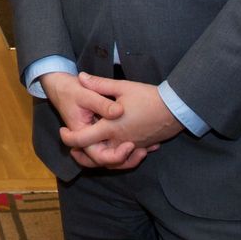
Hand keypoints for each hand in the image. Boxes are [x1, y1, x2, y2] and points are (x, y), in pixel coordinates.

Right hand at [40, 72, 143, 169]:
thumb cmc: (71, 91)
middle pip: (106, 162)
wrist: (62, 87)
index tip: (130, 144)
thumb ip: (102, 104)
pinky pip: (114, 149)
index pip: (97, 154)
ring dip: (128, 159)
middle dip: (125, 160)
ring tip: (146, 150)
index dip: (114, 155)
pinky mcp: (101, 135)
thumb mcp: (85, 94)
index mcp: (82, 133)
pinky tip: (147, 145)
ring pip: (111, 160)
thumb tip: (119, 111)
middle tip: (142, 151)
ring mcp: (94, 139)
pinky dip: (129, 151)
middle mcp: (88, 140)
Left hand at [57, 73, 180, 169]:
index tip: (63, 131)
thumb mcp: (122, 87)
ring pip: (111, 162)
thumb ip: (99, 84)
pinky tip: (114, 147)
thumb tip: (81, 77)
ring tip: (89, 148)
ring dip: (99, 159)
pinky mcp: (142, 147)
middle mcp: (120, 141)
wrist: (177, 109)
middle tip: (72, 147)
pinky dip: (118, 157)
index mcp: (111, 127)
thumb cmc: (149, 97)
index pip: (83, 139)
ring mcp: (132, 146)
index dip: (69, 138)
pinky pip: (126, 158)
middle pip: (95, 157)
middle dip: (81, 155)